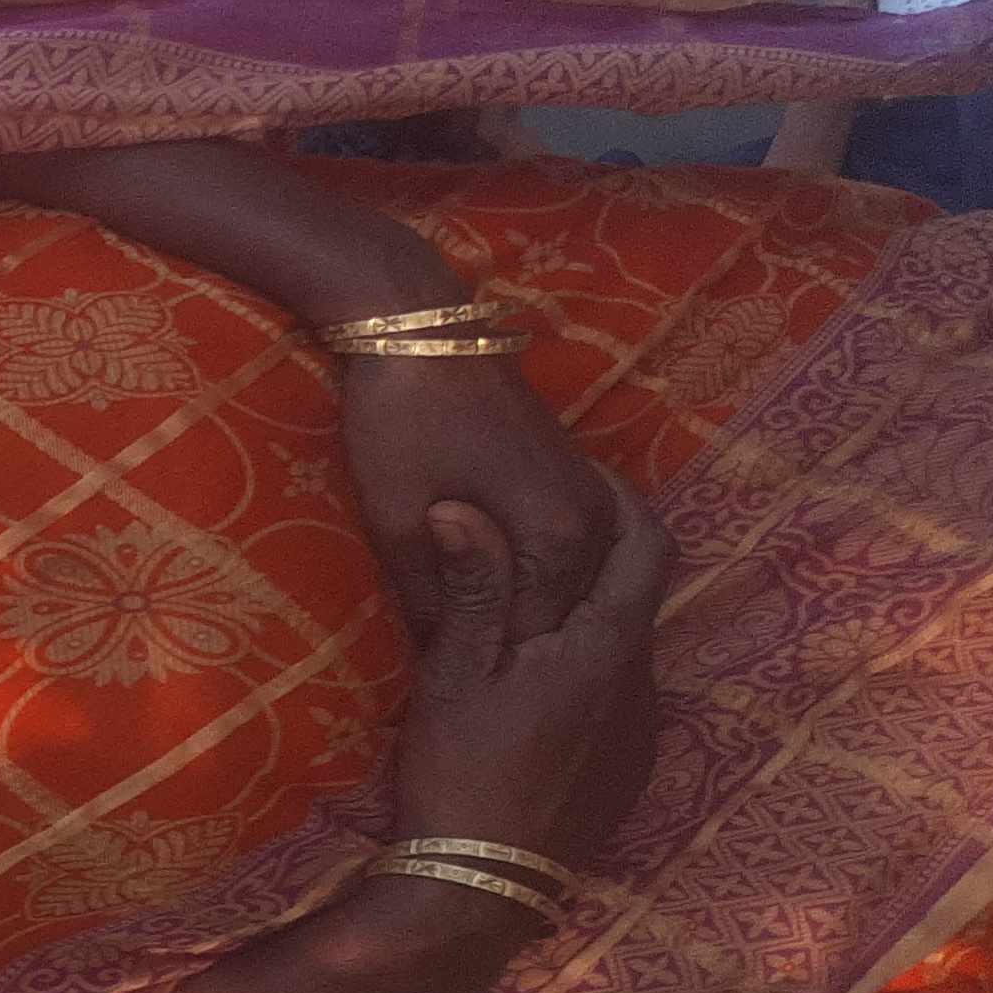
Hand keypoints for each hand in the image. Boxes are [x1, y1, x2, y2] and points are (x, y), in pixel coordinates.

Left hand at [337, 354, 619, 644]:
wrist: (420, 331)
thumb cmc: (400, 425)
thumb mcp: (397, 525)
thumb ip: (431, 600)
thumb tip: (446, 655)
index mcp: (559, 540)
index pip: (529, 639)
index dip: (477, 655)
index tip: (433, 662)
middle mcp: (595, 523)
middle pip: (556, 615)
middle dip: (501, 631)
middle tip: (439, 639)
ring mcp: (593, 498)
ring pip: (564, 586)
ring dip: (516, 602)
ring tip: (455, 609)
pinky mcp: (577, 479)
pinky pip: (564, 552)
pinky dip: (527, 572)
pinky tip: (479, 577)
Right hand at [389, 490, 670, 870]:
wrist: (482, 892)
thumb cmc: (461, 775)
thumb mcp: (455, 674)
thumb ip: (473, 587)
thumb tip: (462, 504)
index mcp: (607, 648)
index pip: (648, 544)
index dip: (624, 497)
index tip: (585, 473)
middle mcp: (645, 686)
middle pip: (639, 595)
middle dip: (599, 559)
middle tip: (538, 537)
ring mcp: (644, 735)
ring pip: (629, 651)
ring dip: (590, 621)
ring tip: (530, 615)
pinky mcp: (631, 774)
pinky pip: (623, 702)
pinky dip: (592, 675)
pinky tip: (539, 690)